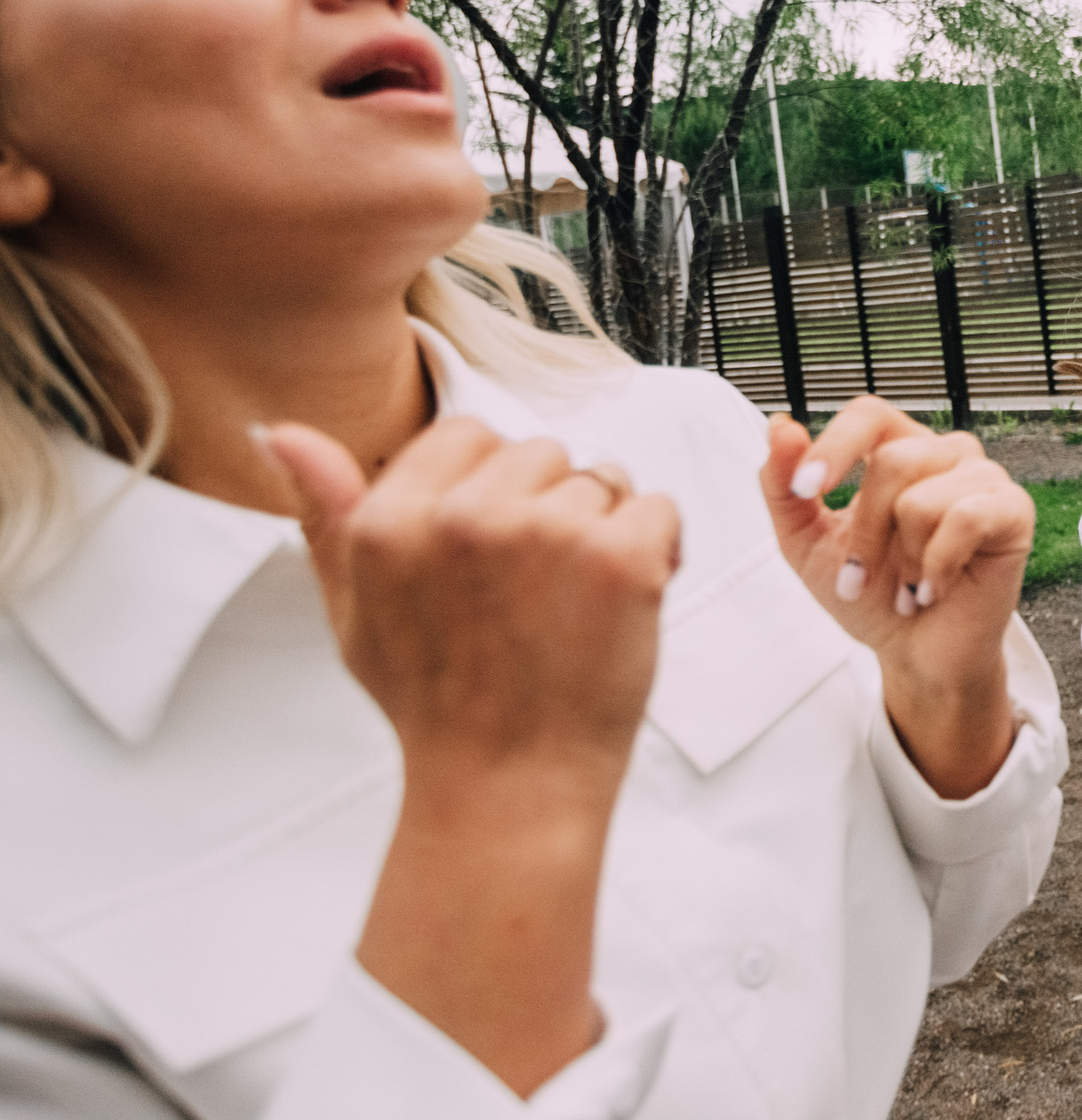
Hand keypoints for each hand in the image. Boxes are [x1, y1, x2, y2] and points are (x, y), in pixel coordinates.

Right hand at [263, 417, 679, 795]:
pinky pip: (658, 508)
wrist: (507, 786)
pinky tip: (618, 606)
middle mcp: (465, 518)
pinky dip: (656, 550)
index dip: (492, 487)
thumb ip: (327, 513)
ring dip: (601, 530)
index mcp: (392, 521)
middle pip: (542, 452)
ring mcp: (548, 534)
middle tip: (529, 592)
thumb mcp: (354, 610)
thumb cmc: (436, 703)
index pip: (468, 434)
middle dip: (548, 506)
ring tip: (568, 607)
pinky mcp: (620, 559)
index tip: (492, 551)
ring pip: (604, 479)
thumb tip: (285, 434)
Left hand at [763, 399, 1032, 796]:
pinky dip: (938, 565)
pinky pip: (966, 518)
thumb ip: (784, 486)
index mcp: (899, 449)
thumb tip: (779, 424)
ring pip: (923, 499)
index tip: (807, 490)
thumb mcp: (806, 543)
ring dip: (903, 561)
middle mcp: (945, 454)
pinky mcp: (1013, 511)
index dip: (835, 445)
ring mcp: (984, 479)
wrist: (915, 655)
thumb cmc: (870, 595)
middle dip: (865, 534)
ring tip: (908, 589)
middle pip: (892, 461)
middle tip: (860, 580)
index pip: (869, 414)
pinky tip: (933, 590)